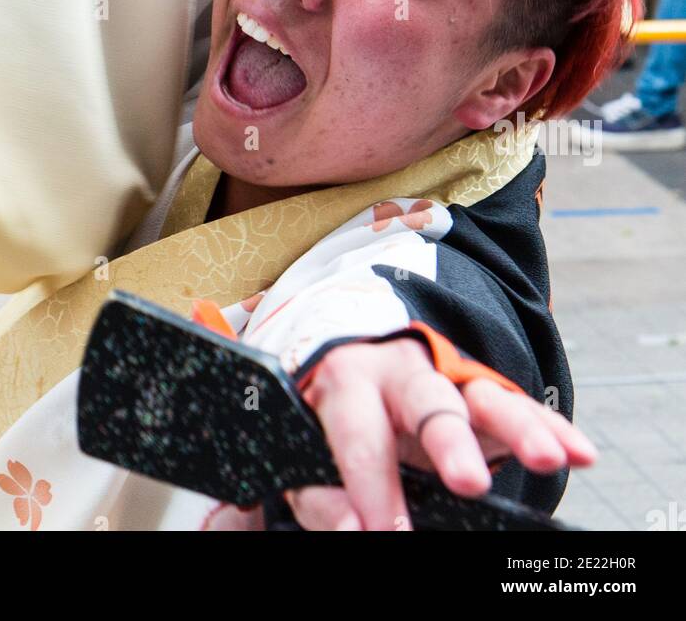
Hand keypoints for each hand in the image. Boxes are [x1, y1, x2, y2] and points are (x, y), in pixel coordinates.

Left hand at [286, 336, 595, 530]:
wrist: (355, 356)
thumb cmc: (332, 418)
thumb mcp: (310, 450)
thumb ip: (326, 496)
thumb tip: (356, 533)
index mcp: (350, 383)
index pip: (360, 438)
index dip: (373, 490)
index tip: (388, 533)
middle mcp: (402, 372)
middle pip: (426, 400)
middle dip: (449, 441)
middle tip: (467, 483)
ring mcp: (449, 377)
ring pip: (485, 394)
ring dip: (518, 425)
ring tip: (546, 458)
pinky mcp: (483, 391)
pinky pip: (522, 405)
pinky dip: (551, 427)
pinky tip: (579, 451)